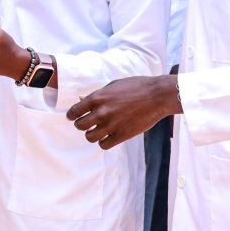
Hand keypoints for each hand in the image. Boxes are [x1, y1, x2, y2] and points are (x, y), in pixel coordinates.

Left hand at [67, 75, 181, 149]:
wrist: (157, 95)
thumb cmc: (136, 86)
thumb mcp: (113, 85)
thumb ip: (97, 94)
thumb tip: (82, 100)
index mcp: (97, 97)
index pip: (74, 111)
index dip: (72, 115)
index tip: (73, 117)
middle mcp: (101, 112)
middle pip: (80, 125)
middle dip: (81, 124)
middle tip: (87, 124)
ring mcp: (111, 124)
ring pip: (90, 137)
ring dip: (92, 135)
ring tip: (97, 131)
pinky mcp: (122, 135)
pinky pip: (104, 145)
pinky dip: (103, 142)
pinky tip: (108, 137)